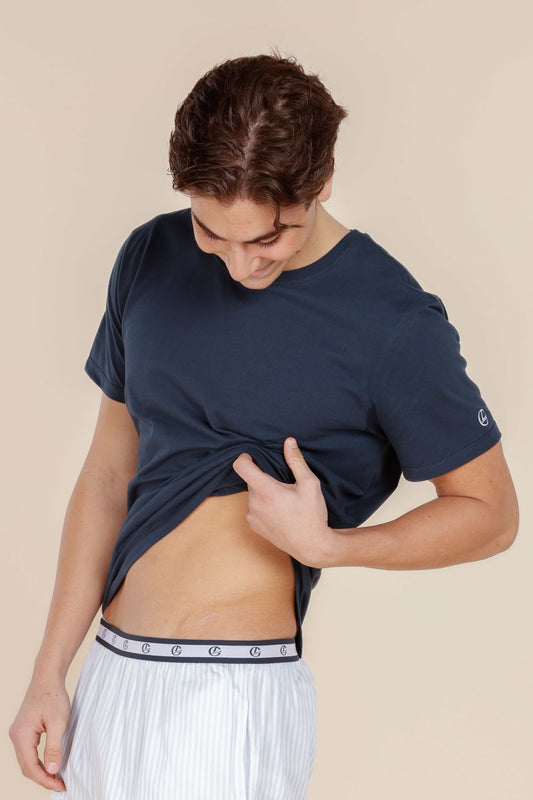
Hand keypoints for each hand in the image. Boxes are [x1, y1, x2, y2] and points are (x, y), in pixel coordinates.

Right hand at [9, 677, 69, 791]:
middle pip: (26, 767)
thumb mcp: (58, 722)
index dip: (45, 780)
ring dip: (40, 771)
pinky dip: (38, 761)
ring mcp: (18, 733)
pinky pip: (28, 752)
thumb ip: (53, 747)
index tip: (60, 786)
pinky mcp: (23, 730)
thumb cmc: (53, 696)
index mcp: (21, 736)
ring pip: (27, 760)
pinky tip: (50, 764)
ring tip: (57, 778)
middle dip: (43, 778)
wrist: (47, 677)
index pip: (30, 767)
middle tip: (60, 785)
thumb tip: (52, 771)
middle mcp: (15, 736)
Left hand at [232, 437, 330, 567]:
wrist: (312, 546)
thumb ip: (296, 461)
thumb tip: (288, 442)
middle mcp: (254, 503)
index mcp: (266, 491)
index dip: (245, 457)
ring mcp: (252, 516)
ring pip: (253, 493)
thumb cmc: (312, 516)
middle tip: (284, 484)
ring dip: (264, 492)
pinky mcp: (253, 525)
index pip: (241, 466)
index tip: (255, 456)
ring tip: (284, 500)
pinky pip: (254, 507)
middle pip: (251, 479)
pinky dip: (263, 505)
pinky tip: (280, 511)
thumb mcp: (309, 484)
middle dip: (264, 477)